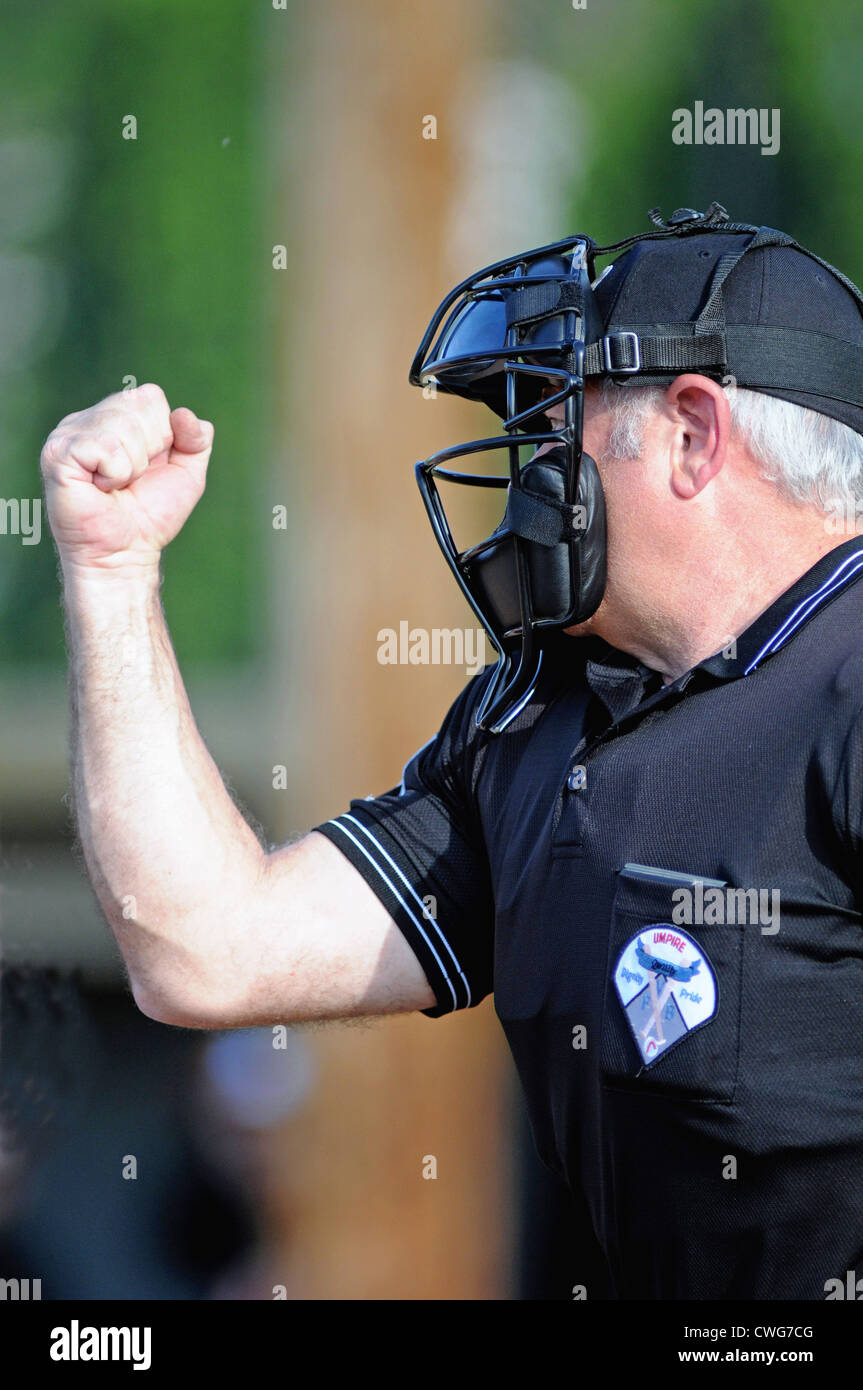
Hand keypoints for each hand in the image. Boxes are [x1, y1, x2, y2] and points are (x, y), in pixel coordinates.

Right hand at [40, 383, 213, 573]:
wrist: (125, 554)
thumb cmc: (149, 517)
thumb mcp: (187, 475)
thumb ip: (196, 441)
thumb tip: (184, 413)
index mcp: (114, 416)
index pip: (151, 396)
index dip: (164, 435)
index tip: (150, 467)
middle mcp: (87, 419)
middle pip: (137, 404)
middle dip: (149, 450)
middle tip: (130, 480)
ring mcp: (67, 434)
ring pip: (123, 425)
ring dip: (131, 466)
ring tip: (114, 486)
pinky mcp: (57, 453)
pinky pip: (105, 446)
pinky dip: (114, 474)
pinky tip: (101, 488)